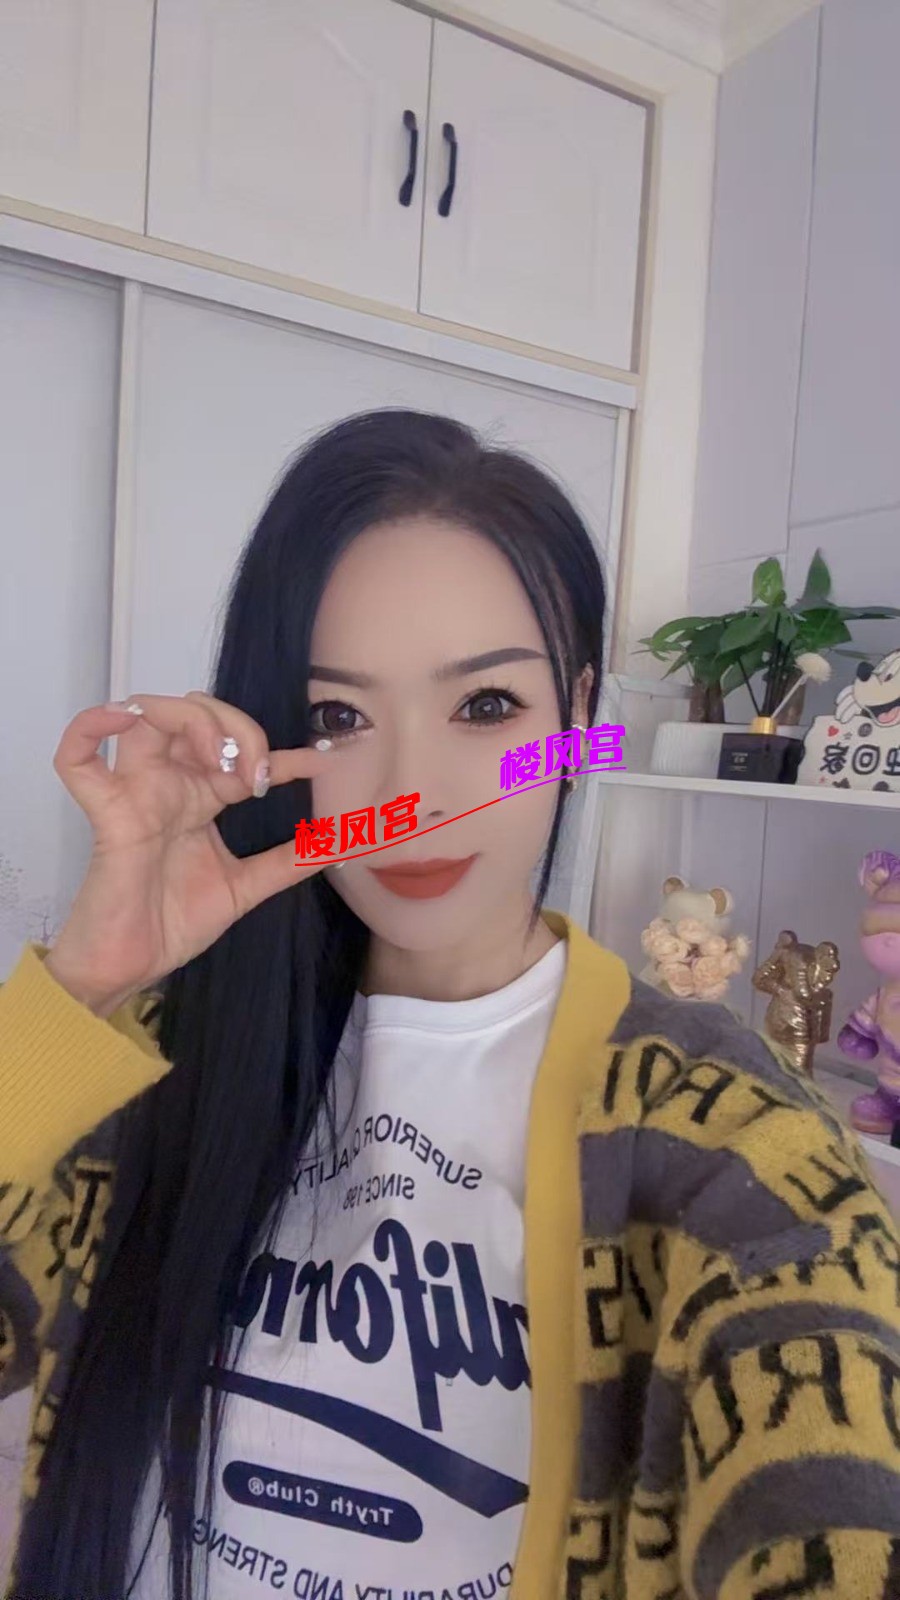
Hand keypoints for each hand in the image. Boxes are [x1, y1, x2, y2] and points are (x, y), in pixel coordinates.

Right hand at [43, 693, 332, 1017]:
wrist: (131, 968)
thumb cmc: (173, 925)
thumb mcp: (245, 888)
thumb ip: (289, 862)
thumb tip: (342, 842)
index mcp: (199, 800)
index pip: (241, 755)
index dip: (283, 754)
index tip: (320, 763)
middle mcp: (168, 787)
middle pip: (194, 717)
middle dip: (236, 728)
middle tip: (259, 774)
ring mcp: (136, 795)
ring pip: (146, 716)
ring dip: (191, 721)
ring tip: (221, 760)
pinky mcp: (108, 814)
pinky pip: (77, 759)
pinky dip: (91, 727)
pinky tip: (125, 721)